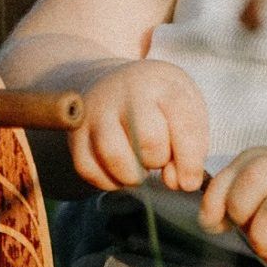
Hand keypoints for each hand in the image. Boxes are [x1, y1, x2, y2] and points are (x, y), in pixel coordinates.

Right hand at [68, 60, 208, 191]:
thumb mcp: (187, 110)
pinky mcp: (74, 131)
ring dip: (132, 175)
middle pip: (149, 141)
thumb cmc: (159, 103)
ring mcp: (95, 109)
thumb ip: (192, 147)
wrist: (113, 85)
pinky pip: (88, 169)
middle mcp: (126, 91)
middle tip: (157, 156)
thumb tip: (174, 183)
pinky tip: (119, 171)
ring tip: (139, 167)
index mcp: (162, 83)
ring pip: (114, 156)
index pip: (184, 125)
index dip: (190, 162)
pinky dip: (108, 181)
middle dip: (158, 160)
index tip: (189, 180)